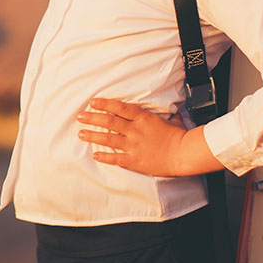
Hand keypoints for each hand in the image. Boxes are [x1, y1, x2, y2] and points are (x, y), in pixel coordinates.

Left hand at [77, 98, 220, 176]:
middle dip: (92, 118)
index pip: (119, 108)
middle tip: (80, 116)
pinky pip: (116, 158)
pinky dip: (104, 156)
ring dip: (93, 136)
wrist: (183, 153)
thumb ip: (156, 114)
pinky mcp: (134, 160)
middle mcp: (135, 130)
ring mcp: (133, 146)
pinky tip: (95, 154)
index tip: (92, 102)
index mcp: (143, 118)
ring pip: (108, 139)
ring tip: (81, 134)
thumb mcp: (167, 118)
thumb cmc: (178, 135)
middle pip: (109, 122)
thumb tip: (157, 107)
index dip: (104, 104)